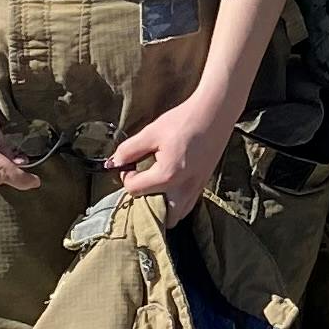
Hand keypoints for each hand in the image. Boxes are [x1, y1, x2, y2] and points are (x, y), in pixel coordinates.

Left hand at [109, 91, 230, 222]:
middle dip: (145, 202)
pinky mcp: (203, 185)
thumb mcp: (151, 132)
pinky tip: (170, 186)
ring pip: (175, 215)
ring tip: (155, 187)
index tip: (131, 162)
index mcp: (167, 176)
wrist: (214, 113)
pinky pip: (187, 206)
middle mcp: (183, 189)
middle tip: (141, 181)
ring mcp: (196, 189)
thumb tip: (114, 163)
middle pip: (157, 215)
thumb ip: (129, 150)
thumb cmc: (183, 120)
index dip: (126, 175)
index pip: (134, 189)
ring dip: (162, 208)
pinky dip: (176, 203)